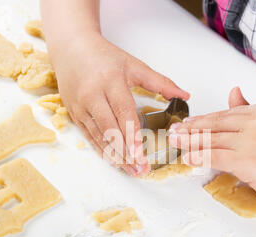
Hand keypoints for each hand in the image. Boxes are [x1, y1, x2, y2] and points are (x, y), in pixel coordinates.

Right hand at [51, 33, 188, 176]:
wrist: (71, 48)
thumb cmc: (104, 57)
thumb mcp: (134, 65)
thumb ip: (160, 82)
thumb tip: (184, 95)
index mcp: (110, 81)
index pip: (123, 112)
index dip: (132, 135)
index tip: (141, 153)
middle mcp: (93, 94)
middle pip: (111, 129)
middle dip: (126, 152)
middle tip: (140, 169)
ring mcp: (81, 105)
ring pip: (99, 136)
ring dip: (115, 156)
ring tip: (130, 170)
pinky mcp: (73, 113)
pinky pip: (88, 136)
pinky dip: (102, 150)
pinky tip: (114, 160)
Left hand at [168, 87, 255, 212]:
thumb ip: (250, 111)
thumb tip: (233, 92)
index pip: (224, 114)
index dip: (201, 121)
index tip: (186, 124)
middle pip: (215, 124)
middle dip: (190, 129)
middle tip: (172, 133)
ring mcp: (253, 140)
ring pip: (212, 140)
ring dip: (189, 142)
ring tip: (174, 143)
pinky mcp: (248, 159)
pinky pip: (215, 156)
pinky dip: (198, 157)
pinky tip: (187, 159)